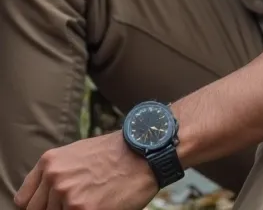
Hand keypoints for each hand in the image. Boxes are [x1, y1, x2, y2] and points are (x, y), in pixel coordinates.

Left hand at [14, 131, 157, 209]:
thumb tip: (44, 198)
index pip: (24, 201)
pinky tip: (100, 206)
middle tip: (76, 204)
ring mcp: (69, 197)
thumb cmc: (113, 153)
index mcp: (49, 163)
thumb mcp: (76, 154)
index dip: (38, 207)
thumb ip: (55, 174)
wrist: (143, 153)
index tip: (49, 207)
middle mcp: (55, 179)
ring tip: (92, 202)